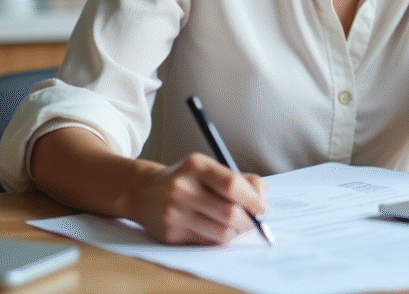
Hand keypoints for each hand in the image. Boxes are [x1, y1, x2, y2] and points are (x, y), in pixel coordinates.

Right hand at [133, 153, 267, 244]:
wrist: (145, 193)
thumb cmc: (187, 180)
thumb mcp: (209, 169)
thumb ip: (240, 179)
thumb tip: (263, 196)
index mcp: (196, 165)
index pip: (232, 184)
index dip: (253, 199)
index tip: (262, 208)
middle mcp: (182, 187)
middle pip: (229, 212)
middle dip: (248, 221)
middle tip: (253, 222)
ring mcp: (173, 212)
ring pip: (221, 232)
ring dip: (235, 232)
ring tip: (234, 226)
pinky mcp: (169, 234)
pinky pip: (206, 243)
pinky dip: (217, 239)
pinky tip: (215, 229)